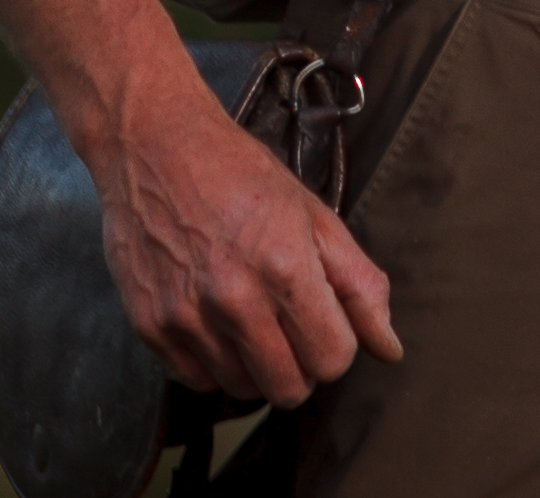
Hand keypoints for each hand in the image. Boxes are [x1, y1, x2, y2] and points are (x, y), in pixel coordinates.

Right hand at [95, 49, 401, 407]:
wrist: (156, 149)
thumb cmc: (241, 175)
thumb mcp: (316, 216)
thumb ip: (360, 286)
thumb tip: (390, 348)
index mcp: (286, 267)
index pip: (333, 359)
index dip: (339, 346)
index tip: (327, 323)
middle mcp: (234, 300)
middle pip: (288, 388)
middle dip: (303, 366)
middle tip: (294, 331)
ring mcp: (186, 317)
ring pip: (242, 389)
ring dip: (257, 367)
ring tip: (253, 320)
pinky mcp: (149, 327)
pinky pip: (195, 380)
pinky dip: (214, 365)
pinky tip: (218, 325)